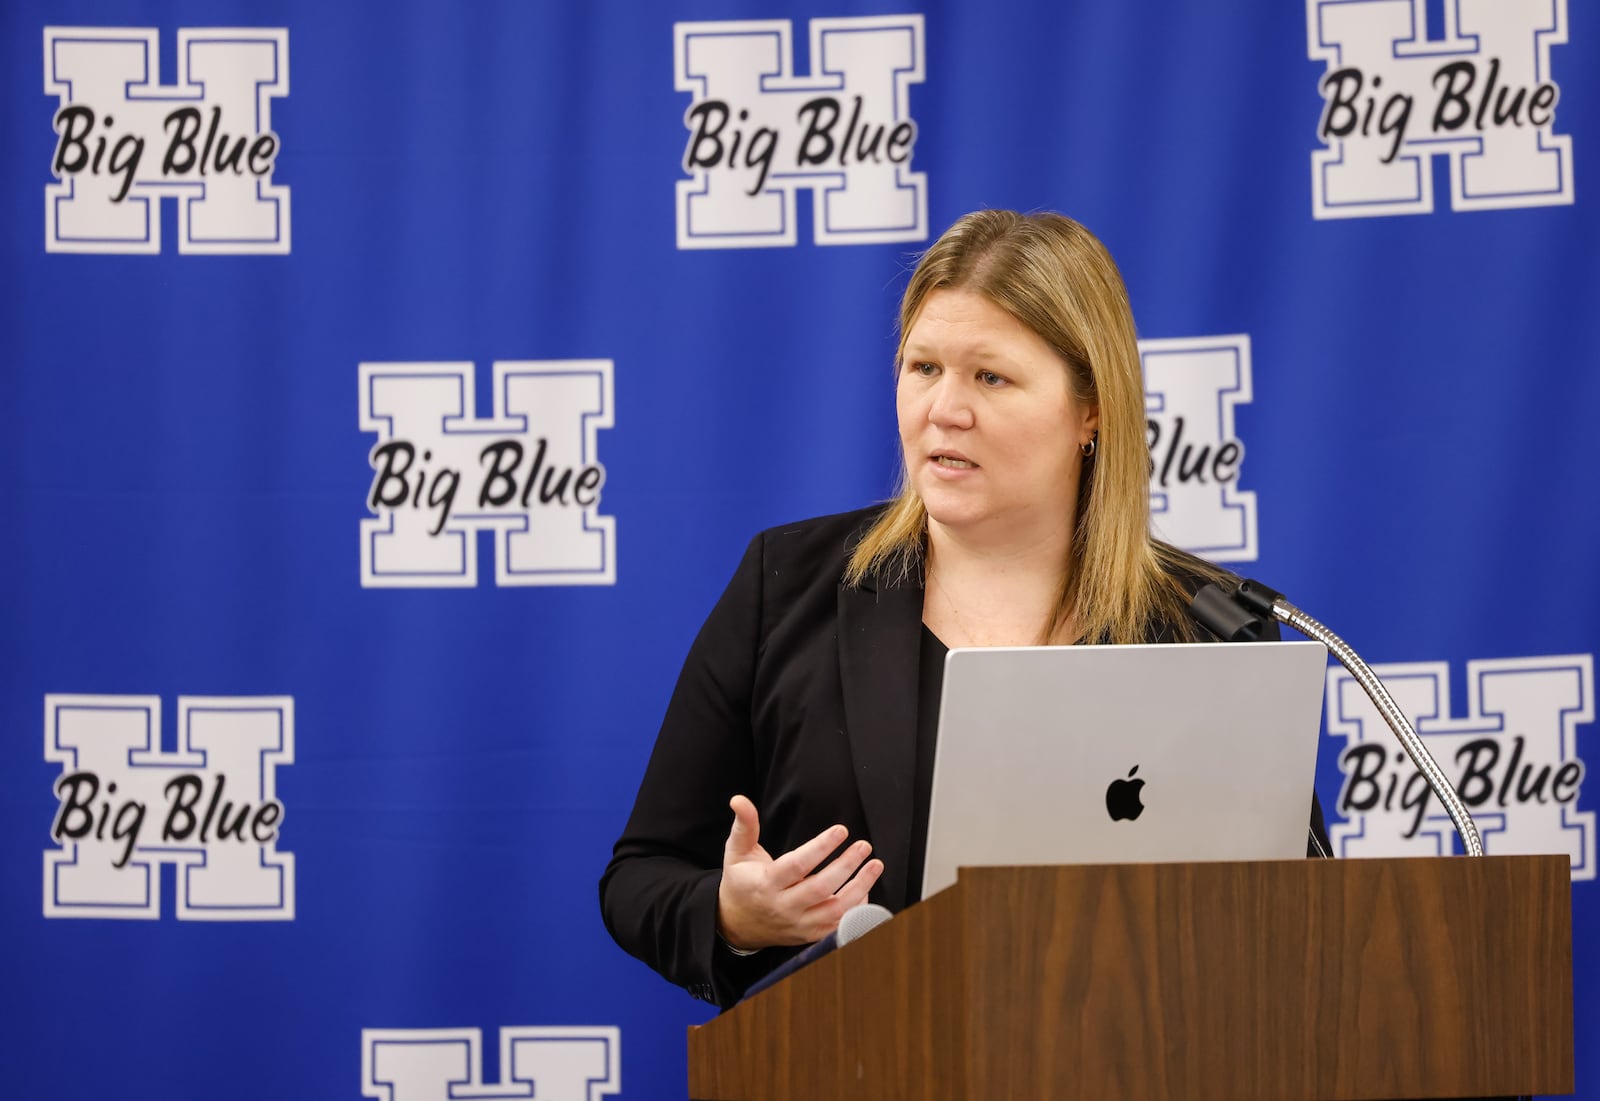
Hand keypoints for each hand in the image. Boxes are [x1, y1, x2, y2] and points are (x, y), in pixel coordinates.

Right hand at [716, 794, 884, 950]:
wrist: (736, 925)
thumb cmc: (740, 883)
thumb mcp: (736, 852)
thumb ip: (744, 825)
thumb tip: (739, 800)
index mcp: (765, 884)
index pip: (797, 865)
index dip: (821, 847)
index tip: (841, 831)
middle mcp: (783, 907)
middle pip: (821, 888)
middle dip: (847, 865)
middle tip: (864, 846)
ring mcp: (797, 925)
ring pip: (835, 911)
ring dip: (860, 887)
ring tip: (875, 866)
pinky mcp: (808, 936)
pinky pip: (839, 927)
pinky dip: (856, 910)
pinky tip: (865, 889)